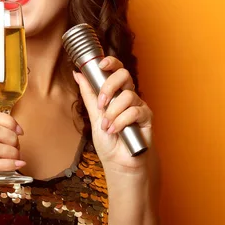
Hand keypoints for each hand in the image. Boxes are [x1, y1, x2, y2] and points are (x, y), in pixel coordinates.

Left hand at [73, 56, 153, 173]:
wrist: (118, 162)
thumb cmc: (108, 140)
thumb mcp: (93, 115)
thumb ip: (88, 94)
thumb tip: (78, 74)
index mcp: (116, 92)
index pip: (116, 70)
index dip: (111, 63)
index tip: (101, 64)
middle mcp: (128, 95)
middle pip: (124, 75)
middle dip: (109, 87)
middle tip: (101, 103)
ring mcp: (138, 105)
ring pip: (127, 95)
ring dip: (113, 112)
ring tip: (107, 126)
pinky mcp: (147, 117)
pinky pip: (134, 111)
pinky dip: (121, 121)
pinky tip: (115, 130)